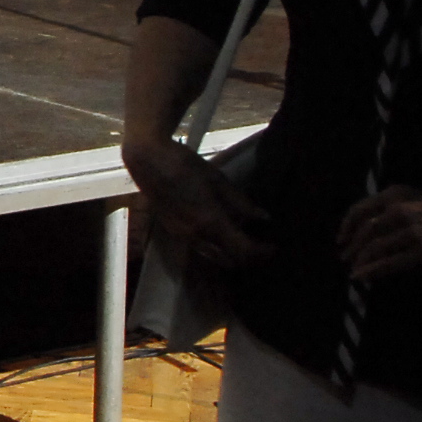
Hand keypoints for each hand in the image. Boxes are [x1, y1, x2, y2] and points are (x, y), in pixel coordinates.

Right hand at [123, 136, 272, 273]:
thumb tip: (264, 218)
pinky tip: (222, 235)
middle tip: (261, 247)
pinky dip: (216, 250)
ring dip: (231, 256)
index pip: (243, 249)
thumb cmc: (184, 164)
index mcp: (210, 221)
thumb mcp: (217, 179)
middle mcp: (195, 235)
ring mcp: (181, 236)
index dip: (262, 252)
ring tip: (243, 243)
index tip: (274, 247)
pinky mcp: (173, 232)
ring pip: (212, 258)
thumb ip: (241, 202)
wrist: (147, 160)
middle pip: (229, 260)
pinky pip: (199, 250)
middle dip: (248, 258)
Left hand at [335, 186, 421, 284]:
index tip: (341, 238)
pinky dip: (372, 272)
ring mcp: (414, 232)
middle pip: (365, 231)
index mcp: (400, 195)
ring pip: (375, 249)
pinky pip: (390, 264)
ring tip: (354, 270)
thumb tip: (374, 228)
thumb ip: (399, 208)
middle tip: (346, 258)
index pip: (362, 209)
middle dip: (352, 247)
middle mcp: (403, 211)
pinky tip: (362, 278)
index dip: (347, 226)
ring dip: (360, 262)